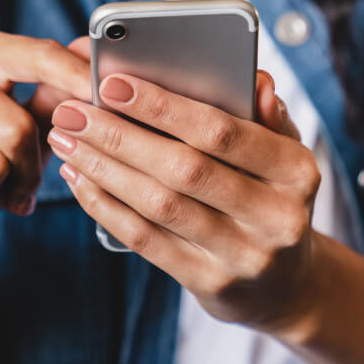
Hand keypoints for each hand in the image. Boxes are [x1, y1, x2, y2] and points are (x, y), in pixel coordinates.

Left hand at [48, 56, 319, 330]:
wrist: (285, 285)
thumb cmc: (271, 198)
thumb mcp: (283, 155)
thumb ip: (265, 115)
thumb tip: (254, 79)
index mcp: (297, 171)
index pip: (223, 132)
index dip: (164, 106)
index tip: (112, 83)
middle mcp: (277, 216)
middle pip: (184, 169)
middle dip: (119, 136)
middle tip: (72, 113)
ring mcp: (244, 256)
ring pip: (160, 206)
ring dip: (104, 169)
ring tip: (66, 141)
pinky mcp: (211, 284)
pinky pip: (147, 240)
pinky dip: (106, 207)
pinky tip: (80, 180)